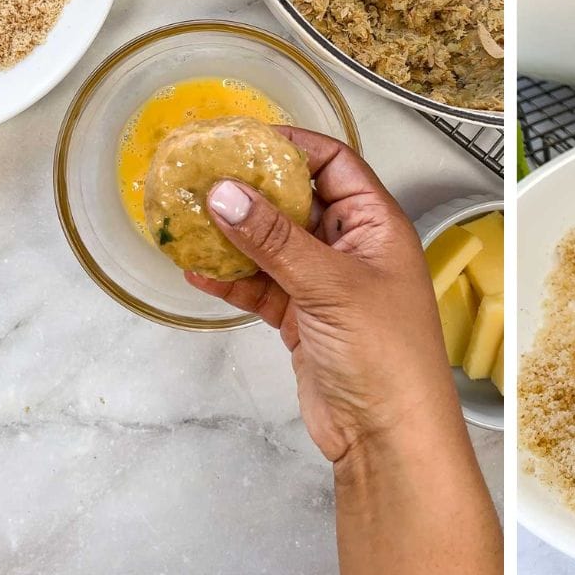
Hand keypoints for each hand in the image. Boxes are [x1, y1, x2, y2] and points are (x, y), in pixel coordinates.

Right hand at [185, 127, 458, 463]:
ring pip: (272, 244)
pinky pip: (261, 285)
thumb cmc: (386, 356)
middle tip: (202, 174)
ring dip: (234, 233)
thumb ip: (275, 239)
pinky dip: (231, 277)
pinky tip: (196, 268)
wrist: (387, 436)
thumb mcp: (330, 285)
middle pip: (297, 201)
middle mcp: (352, 248)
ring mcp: (325, 284)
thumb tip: (227, 193)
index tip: (242, 139)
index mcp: (377, 225)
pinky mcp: (302, 318)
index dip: (292, 146)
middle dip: (253, 189)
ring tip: (187, 217)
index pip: (334, 164)